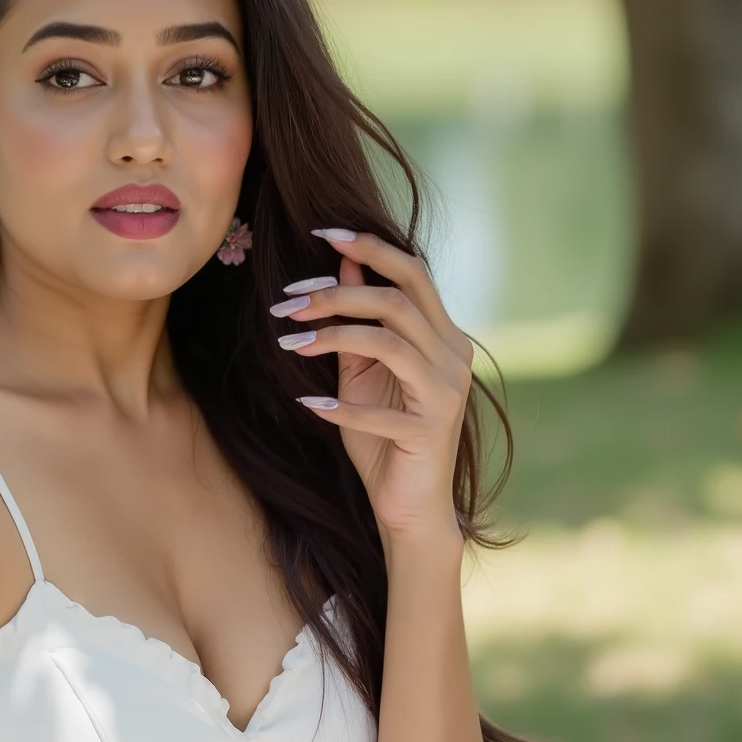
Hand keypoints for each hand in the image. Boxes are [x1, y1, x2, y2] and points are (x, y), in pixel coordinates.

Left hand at [271, 228, 474, 544]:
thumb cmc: (383, 440)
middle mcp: (454, 358)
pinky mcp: (430, 433)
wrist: (411, 507)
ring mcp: (447, 395)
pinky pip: (382, 412)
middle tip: (287, 301)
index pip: (414, 274)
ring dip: (333, 337)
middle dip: (338, 293)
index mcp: (443, 337)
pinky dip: (343, 407)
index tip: (322, 233)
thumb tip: (344, 268)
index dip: (371, 248)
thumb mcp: (364, 375)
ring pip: (391, 343)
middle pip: (400, 300)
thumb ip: (359, 325)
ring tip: (290, 345)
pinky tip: (311, 406)